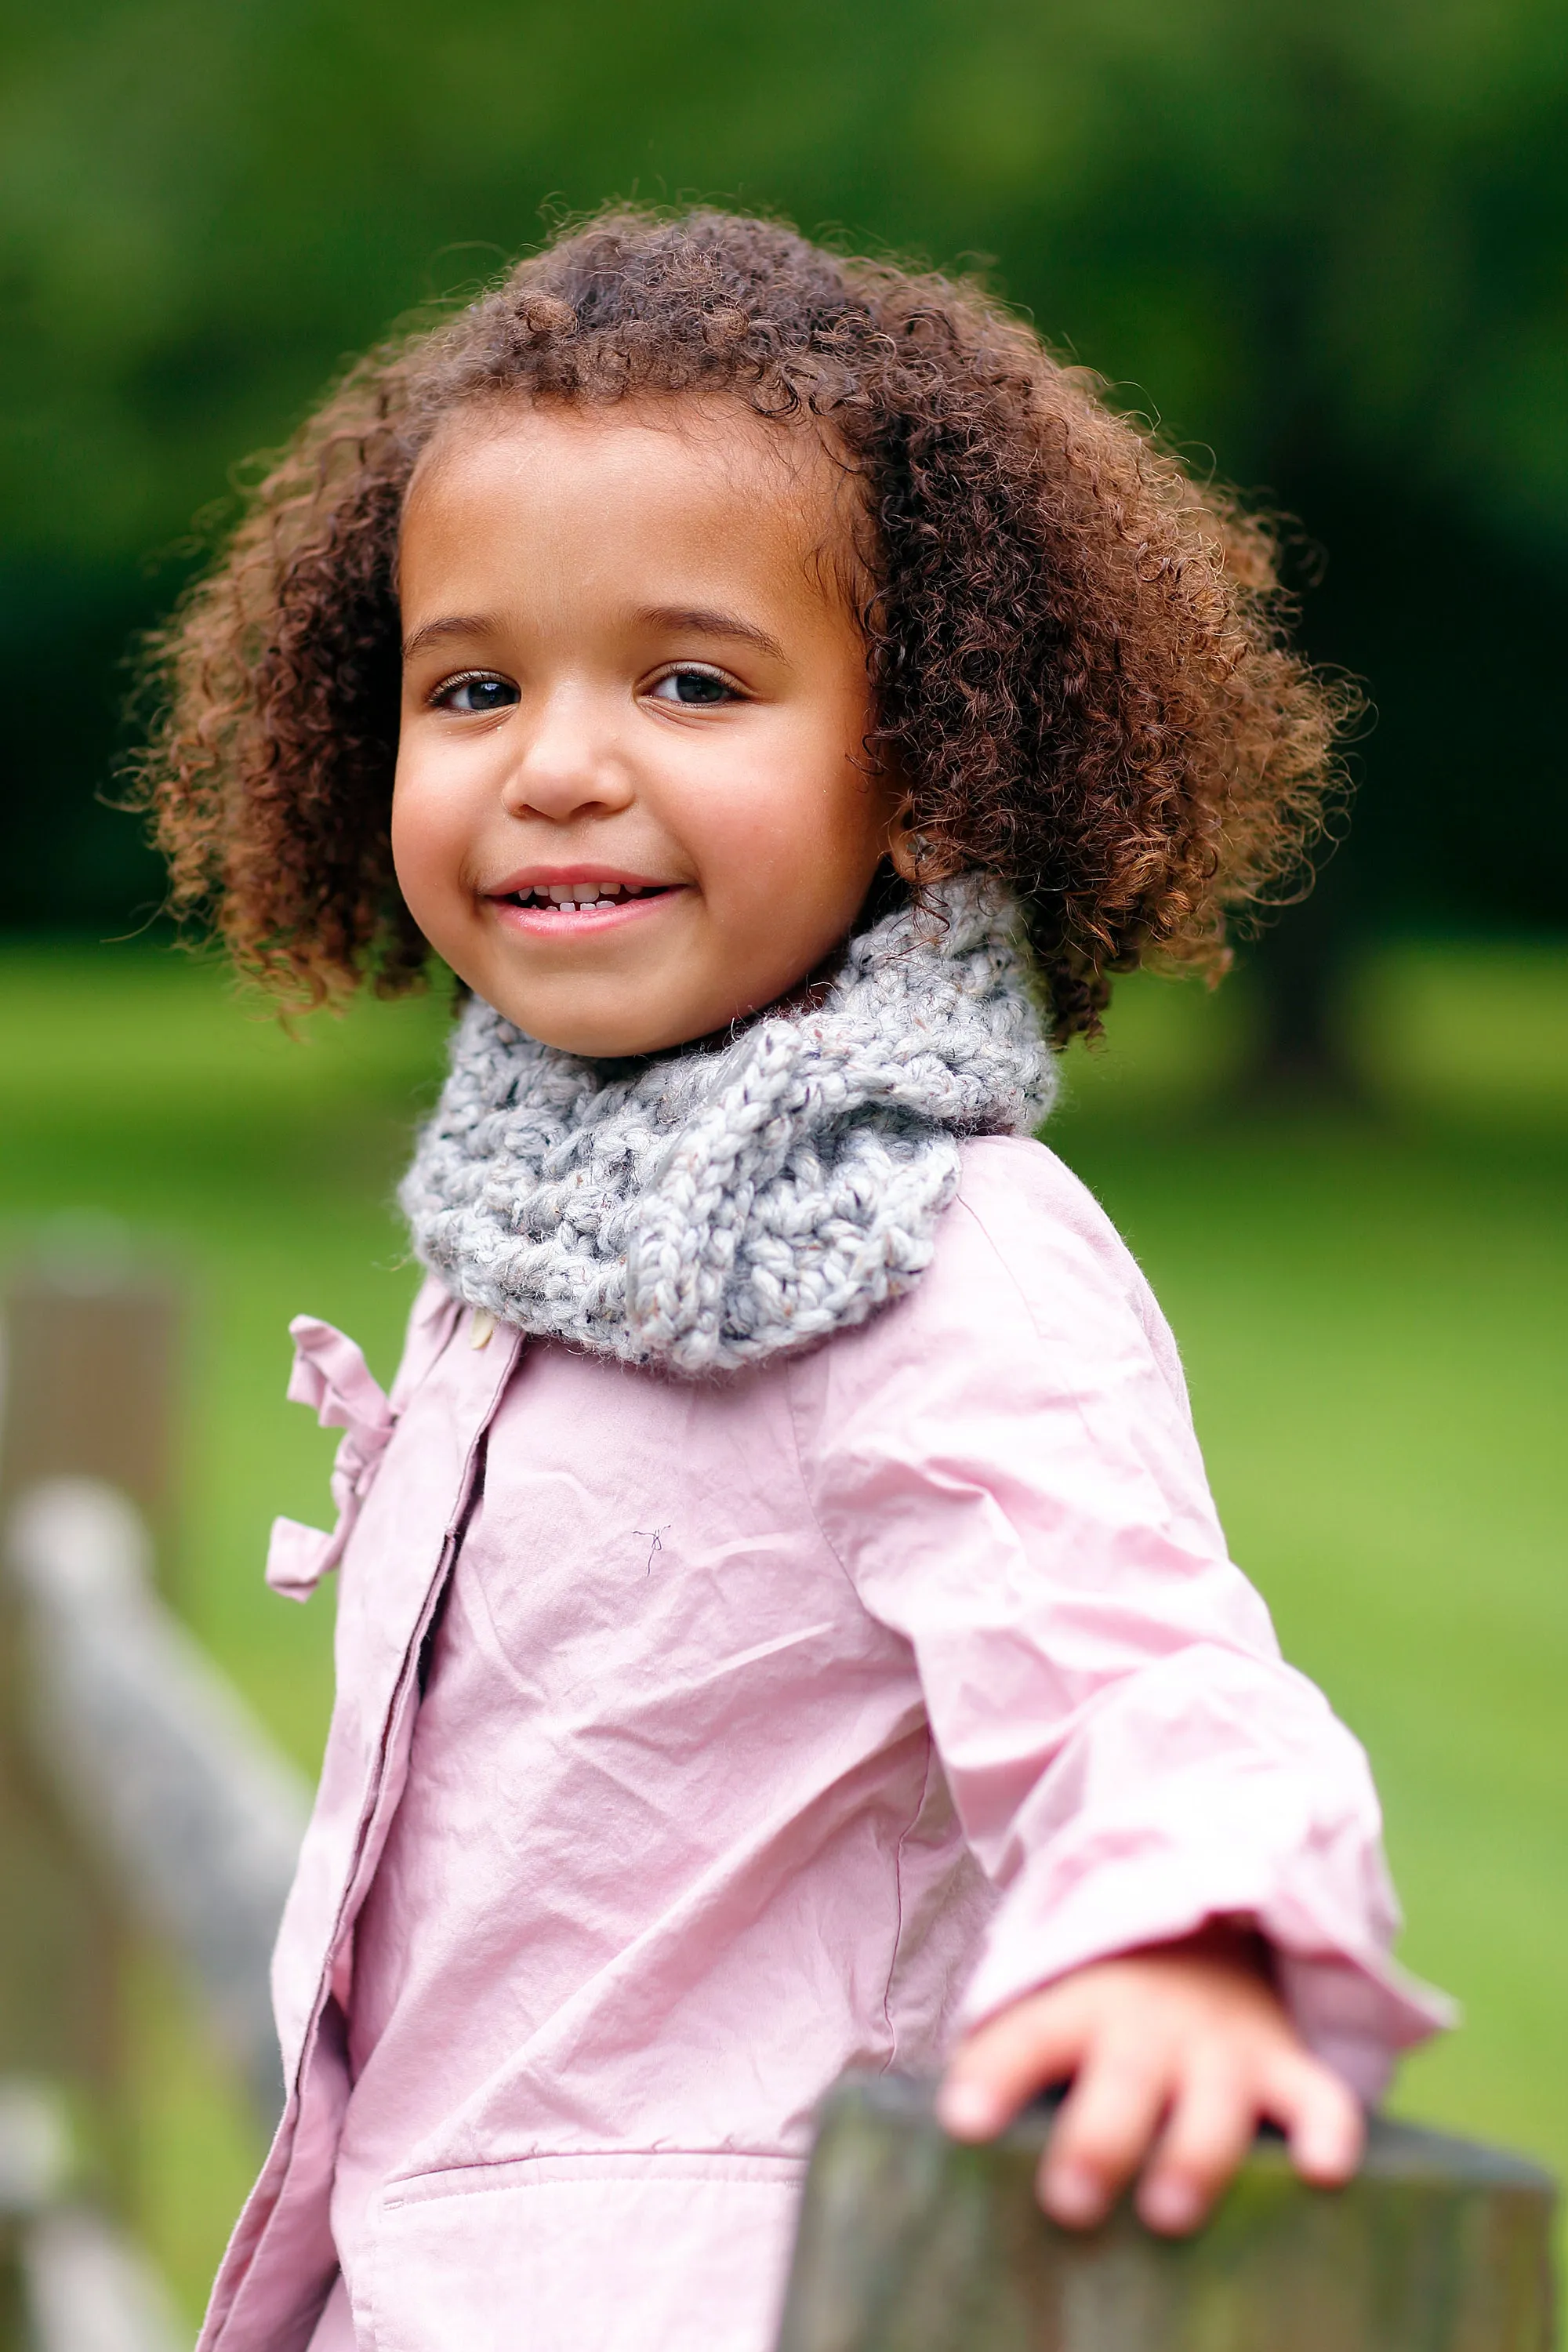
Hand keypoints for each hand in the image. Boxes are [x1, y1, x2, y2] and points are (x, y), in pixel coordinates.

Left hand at [936, 1921, 1362, 2234]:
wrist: (1197, 1939)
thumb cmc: (1100, 2019)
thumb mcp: (1047, 2019)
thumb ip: (1004, 2075)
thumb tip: (928, 2171)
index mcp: (1074, 2013)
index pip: (1023, 2040)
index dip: (992, 2077)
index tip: (960, 2122)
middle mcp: (1147, 2029)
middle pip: (1120, 2081)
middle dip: (1095, 2140)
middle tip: (1068, 2201)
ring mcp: (1221, 2046)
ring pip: (1212, 2102)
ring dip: (1192, 2155)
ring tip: (1168, 2210)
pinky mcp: (1285, 2067)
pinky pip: (1319, 2097)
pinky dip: (1326, 2130)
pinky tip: (1324, 2171)